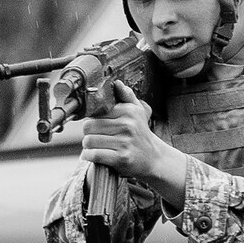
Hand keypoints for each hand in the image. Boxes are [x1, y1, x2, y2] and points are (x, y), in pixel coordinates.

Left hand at [81, 81, 187, 208]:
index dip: (92, 121)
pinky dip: (89, 156)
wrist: (155, 159)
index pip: (94, 113)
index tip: (98, 127)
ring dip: (88, 147)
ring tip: (97, 147)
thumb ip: (127, 97)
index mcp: (128, 111)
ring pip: (89, 141)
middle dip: (89, 134)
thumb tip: (117, 83)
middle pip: (88, 127)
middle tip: (97, 139)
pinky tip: (94, 156)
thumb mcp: (138, 113)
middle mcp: (127, 125)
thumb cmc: (141, 135)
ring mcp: (125, 142)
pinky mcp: (122, 158)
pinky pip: (94, 154)